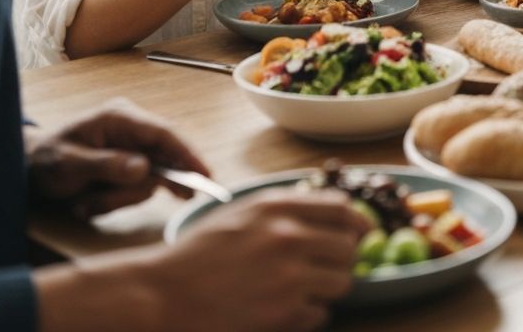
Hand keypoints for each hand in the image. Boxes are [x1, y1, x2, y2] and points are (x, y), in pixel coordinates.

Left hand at [26, 99, 207, 217]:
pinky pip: (137, 187)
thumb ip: (106, 165)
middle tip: (179, 199)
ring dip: (121, 198)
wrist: (27, 167)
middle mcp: (131, 130)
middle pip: (163, 156)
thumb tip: (144, 168)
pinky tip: (88, 203)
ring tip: (86, 204)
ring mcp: (131, 148)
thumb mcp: (69, 164)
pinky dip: (115, 201)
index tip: (204, 174)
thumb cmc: (45, 160)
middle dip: (153, 183)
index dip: (187, 152)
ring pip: (149, 178)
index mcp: (120, 118)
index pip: (163, 132)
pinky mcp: (128, 165)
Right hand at [36, 187, 370, 331]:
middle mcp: (289, 236)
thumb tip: (325, 209)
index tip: (359, 232)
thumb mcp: (242, 212)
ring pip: (342, 281)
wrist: (164, 296)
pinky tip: (288, 308)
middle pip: (349, 246)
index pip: (343, 208)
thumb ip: (284, 207)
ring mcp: (288, 278)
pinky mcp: (283, 315)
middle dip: (343, 257)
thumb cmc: (199, 253)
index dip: (355, 222)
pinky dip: (310, 313)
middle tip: (329, 265)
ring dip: (330, 286)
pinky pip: (320, 313)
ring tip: (307, 288)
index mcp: (278, 207)